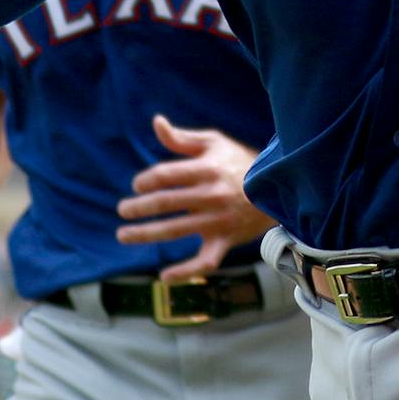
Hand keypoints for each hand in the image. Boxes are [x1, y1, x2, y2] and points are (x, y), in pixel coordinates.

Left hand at [117, 116, 274, 279]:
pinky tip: (164, 277)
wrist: (276, 189)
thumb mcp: (213, 143)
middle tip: (122, 210)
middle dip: (138, 208)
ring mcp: (218, 221)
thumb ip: (181, 138)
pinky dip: (185, 272)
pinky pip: (204, 262)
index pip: (166, 175)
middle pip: (165, 202)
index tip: (137, 186)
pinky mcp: (225, 241)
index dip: (145, 181)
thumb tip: (156, 123)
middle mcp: (211, 195)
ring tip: (124, 235)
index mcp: (206, 169)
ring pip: (176, 230)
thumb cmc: (238, 162)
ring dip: (146, 234)